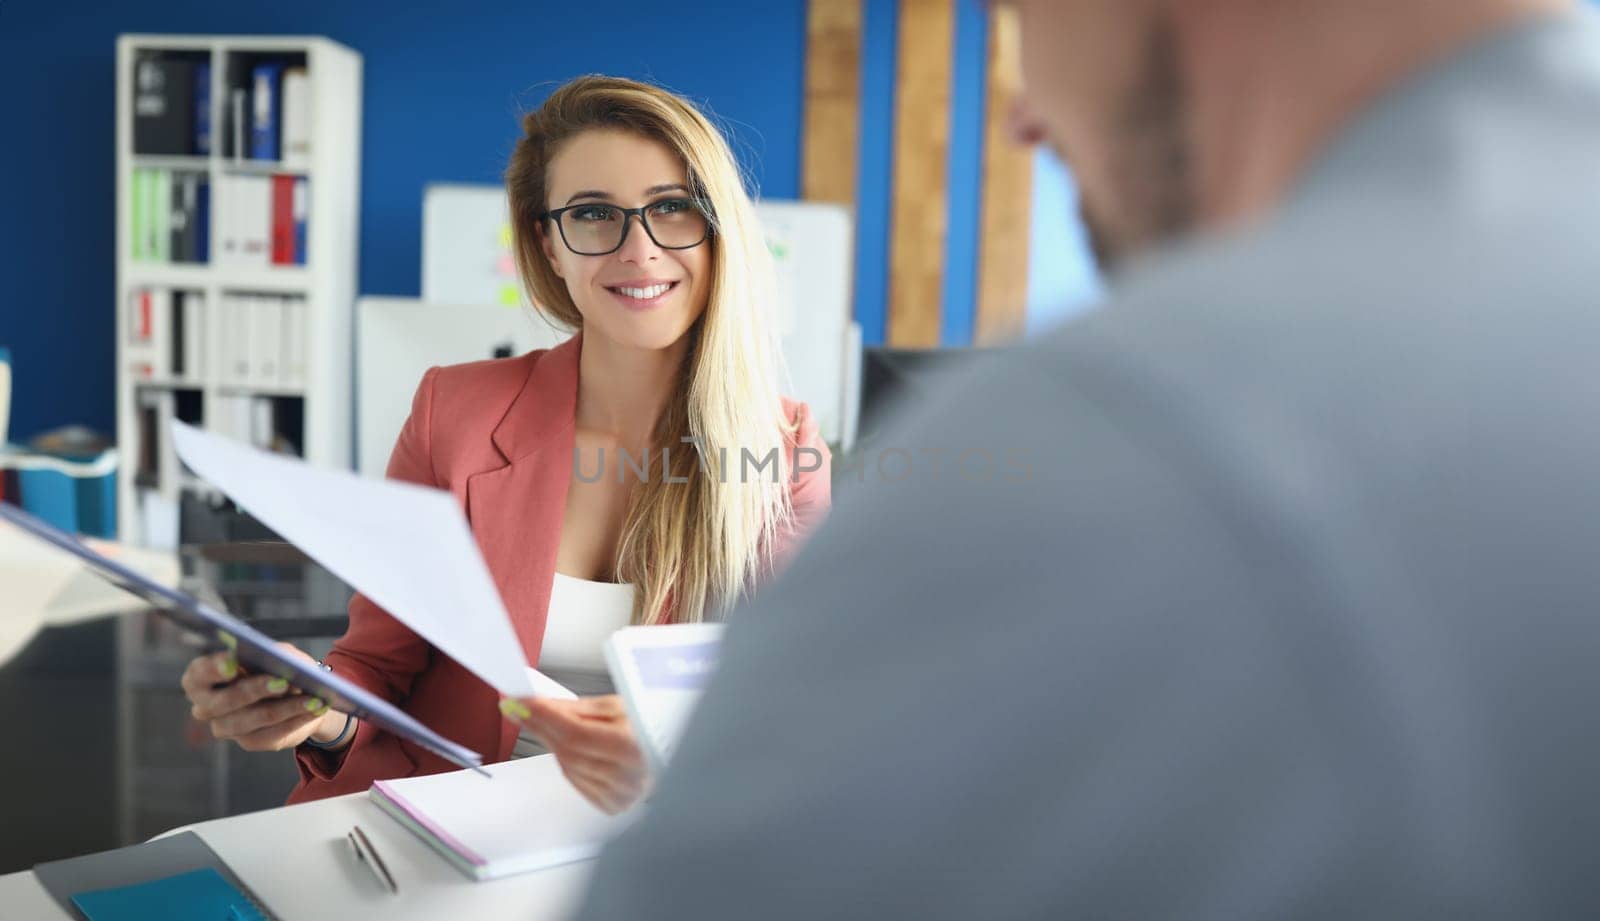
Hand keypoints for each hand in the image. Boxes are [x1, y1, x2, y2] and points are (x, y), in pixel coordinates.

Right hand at [180, 643, 343, 751]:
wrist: (295, 691)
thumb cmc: (275, 665)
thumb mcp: (276, 653)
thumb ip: (273, 655)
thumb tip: (282, 666)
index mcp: (202, 678)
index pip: (199, 674)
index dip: (214, 669)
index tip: (234, 662)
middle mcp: (207, 707)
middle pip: (226, 701)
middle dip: (257, 689)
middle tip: (283, 681)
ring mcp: (227, 728)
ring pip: (257, 718)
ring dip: (288, 707)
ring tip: (314, 698)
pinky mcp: (251, 742)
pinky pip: (275, 733)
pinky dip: (298, 719)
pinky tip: (316, 709)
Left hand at [502, 695, 649, 813]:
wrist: (676, 751)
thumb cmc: (655, 726)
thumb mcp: (623, 705)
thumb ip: (580, 707)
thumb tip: (543, 705)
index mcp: (634, 747)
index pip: (575, 732)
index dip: (545, 717)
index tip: (523, 702)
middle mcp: (628, 777)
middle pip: (568, 751)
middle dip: (540, 727)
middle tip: (520, 709)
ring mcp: (620, 795)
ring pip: (568, 767)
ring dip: (553, 743)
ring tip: (546, 722)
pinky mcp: (614, 805)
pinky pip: (577, 782)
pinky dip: (568, 763)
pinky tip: (569, 747)